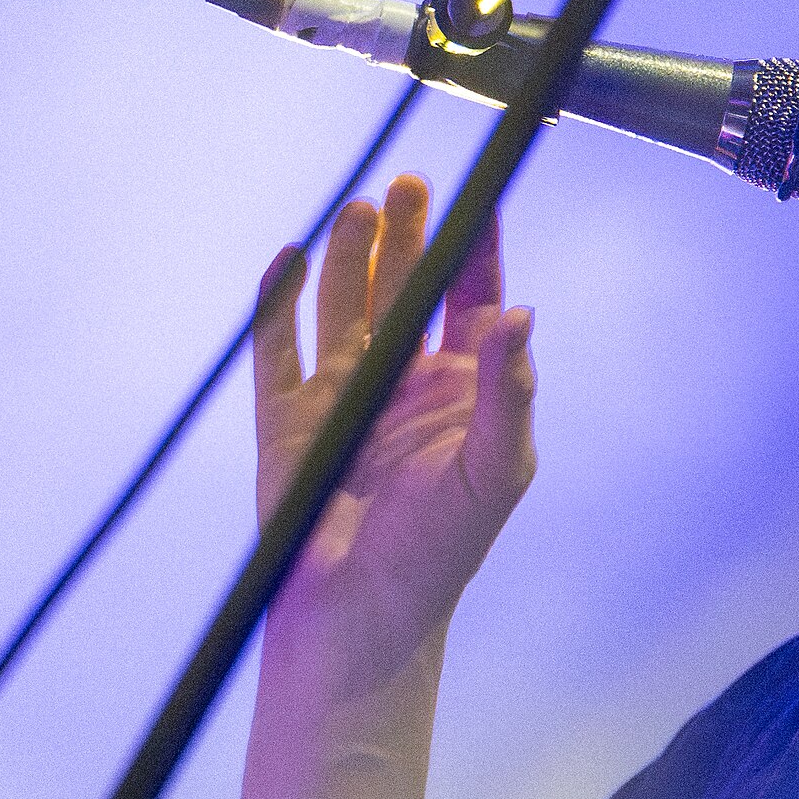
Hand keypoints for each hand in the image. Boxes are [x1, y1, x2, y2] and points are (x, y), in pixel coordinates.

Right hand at [253, 175, 536, 699]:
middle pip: (406, 286)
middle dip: (409, 234)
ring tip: (363, 209)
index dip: (475, 247)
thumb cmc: (442, 551)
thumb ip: (509, 391)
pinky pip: (277, 346)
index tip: (480, 194)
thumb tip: (521, 311)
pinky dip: (278, 302)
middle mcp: (404, 380)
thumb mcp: (496, 471)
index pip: (471, 299)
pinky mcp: (286, 416)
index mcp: (463, 390)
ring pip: (345, 303)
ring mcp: (343, 392)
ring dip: (352, 255)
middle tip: (410, 184)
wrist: (360, 613)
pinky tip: (288, 259)